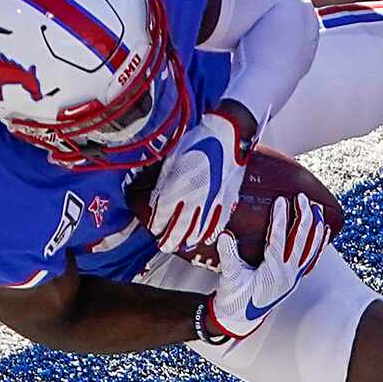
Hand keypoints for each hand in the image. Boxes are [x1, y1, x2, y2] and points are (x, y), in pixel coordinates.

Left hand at [148, 105, 253, 254]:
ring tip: (182, 246)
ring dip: (189, 239)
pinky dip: (210, 231)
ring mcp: (212, 200)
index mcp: (177, 185)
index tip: (155, 229)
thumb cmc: (198, 141)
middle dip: (170, 239)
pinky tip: (205, 238)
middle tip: (165, 246)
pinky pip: (218, 221)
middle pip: (180, 226)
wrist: (227, 134)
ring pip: (199, 227)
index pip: (164, 213)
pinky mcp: (227, 198)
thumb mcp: (172, 158)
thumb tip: (156, 199)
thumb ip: (164, 182)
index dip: (158, 224)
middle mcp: (194, 197)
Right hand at [201, 194, 331, 343]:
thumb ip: (229, 257)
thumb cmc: (234, 299)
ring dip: (315, 228)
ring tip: (317, 208)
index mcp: (272, 273)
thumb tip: (225, 236)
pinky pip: (312, 258)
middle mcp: (288, 274)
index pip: (279, 241)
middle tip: (303, 198)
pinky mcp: (295, 277)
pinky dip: (319, 244)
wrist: (239, 319)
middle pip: (301, 241)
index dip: (281, 220)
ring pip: (311, 249)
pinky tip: (324, 231)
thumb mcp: (229, 278)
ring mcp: (294, 276)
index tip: (282, 201)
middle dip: (304, 217)